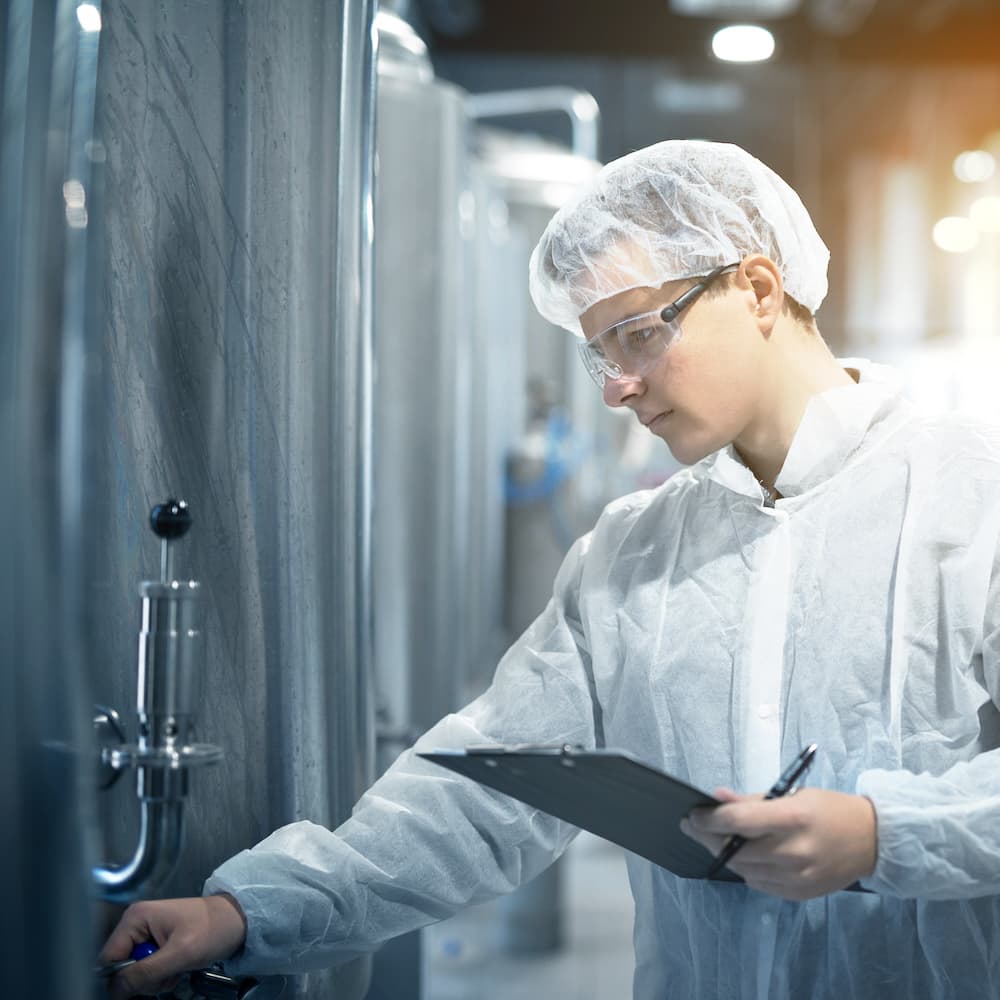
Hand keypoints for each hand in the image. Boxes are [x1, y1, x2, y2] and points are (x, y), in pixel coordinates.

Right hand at [100, 894, 246, 999]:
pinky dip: (161, 976)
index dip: (118, 979)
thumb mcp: (180, 953)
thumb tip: (114, 991)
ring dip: (154, 980)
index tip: (141, 987)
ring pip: (134, 973)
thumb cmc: (213, 930)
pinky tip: (177, 968)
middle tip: (167, 975)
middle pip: (120, 968)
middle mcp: (135, 924)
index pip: (108, 959)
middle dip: (142, 979)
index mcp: (135, 918)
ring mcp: (145, 934)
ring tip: (176, 969)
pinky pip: (147, 971)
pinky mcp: (156, 945)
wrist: (238, 920)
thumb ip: (145, 973)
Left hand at [680, 787, 877, 900]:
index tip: (693, 814)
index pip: (738, 821)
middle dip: (708, 837)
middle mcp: (793, 852)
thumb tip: (717, 798)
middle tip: (693, 826)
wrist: (872, 841)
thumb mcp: (793, 794)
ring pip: (742, 869)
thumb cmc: (829, 809)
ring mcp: (796, 878)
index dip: (709, 819)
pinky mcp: (798, 894)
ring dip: (724, 854)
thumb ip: (753, 800)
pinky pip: (758, 883)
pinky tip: (744, 855)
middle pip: (735, 850)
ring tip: (716, 839)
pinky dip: (746, 869)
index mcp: (792, 819)